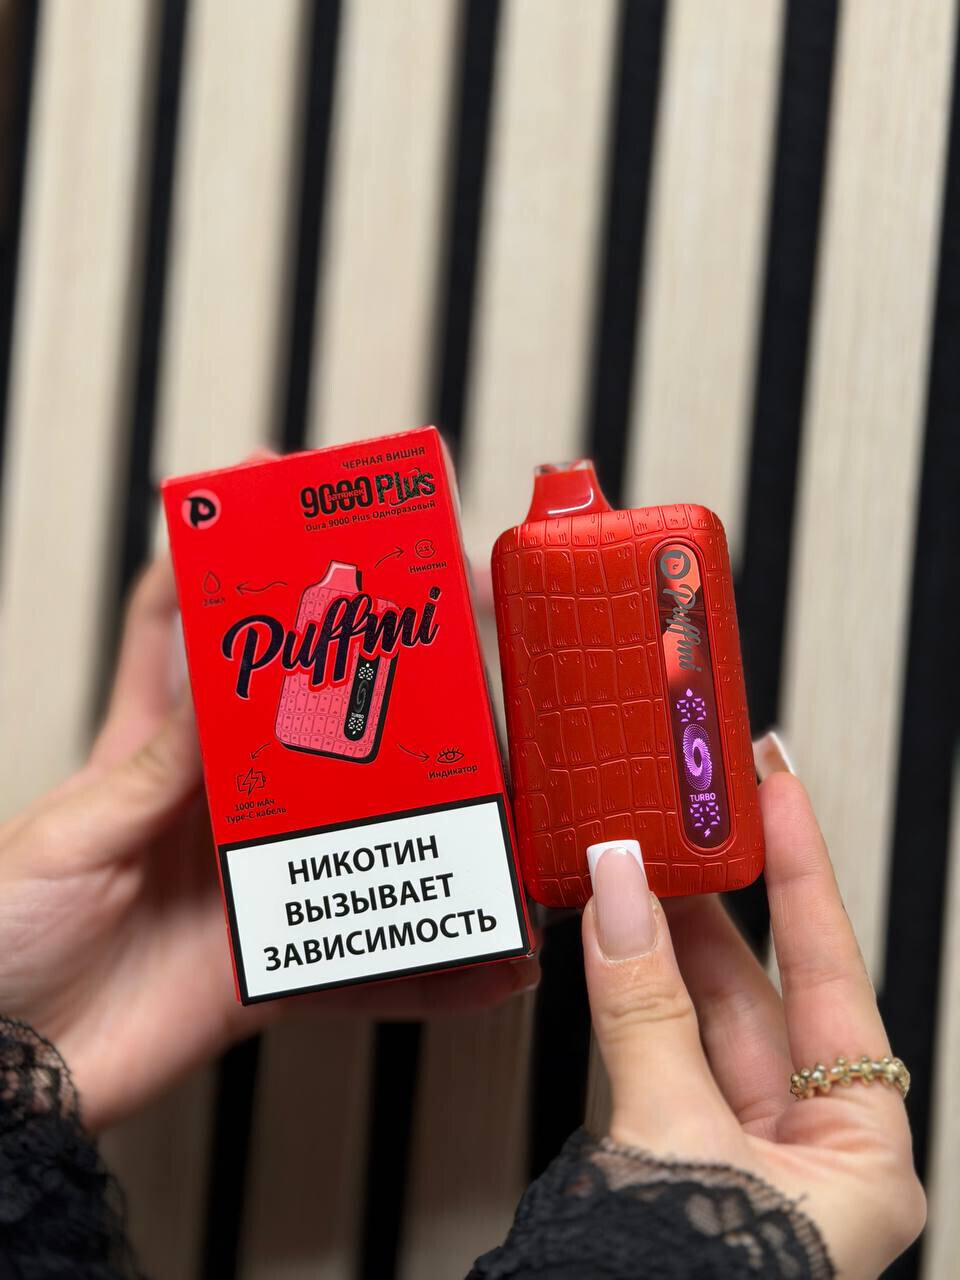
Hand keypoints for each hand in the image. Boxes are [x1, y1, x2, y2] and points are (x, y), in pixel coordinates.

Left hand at [0, 557, 537, 1130]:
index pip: (193, 634)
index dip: (229, 560)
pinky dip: (435, 969)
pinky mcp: (279, 959)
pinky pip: (369, 960)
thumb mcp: (73, 836)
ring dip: (437, 815)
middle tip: (449, 634)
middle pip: (317, 719)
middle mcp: (222, 806)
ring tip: (503, 790)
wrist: (11, 1077)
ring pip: (367, 827)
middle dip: (385, 672)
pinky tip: (493, 963)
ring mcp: (260, 878)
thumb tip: (226, 690)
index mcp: (156, 754)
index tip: (278, 493)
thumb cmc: (5, 938)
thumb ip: (155, 772)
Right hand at [582, 735, 924, 1279]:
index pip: (835, 973)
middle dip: (712, 898)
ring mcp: (734, 1146)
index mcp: (861, 1158)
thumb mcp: (671, 1133)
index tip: (777, 788)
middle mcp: (808, 1148)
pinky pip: (653, 1044)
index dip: (803, 870)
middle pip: (760, 986)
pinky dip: (626, 986)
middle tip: (678, 816)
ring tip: (631, 855)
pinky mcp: (671, 1149)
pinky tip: (609, 930)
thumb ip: (640, 1004)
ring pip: (697, 1012)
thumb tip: (618, 890)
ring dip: (658, 936)